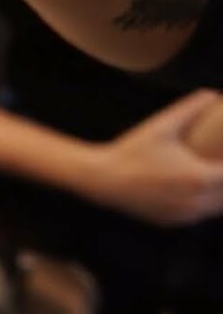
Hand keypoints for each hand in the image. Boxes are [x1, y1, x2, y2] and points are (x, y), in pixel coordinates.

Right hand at [82, 90, 222, 225]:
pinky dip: (204, 205)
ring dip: (219, 195)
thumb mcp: (161, 125)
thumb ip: (191, 108)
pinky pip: (199, 216)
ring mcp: (184, 215)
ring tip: (213, 178)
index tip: (222, 153)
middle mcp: (196, 201)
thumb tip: (213, 92)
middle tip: (218, 163)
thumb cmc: (132, 150)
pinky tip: (198, 192)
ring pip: (218, 209)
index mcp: (200, 178)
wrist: (102, 179)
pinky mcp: (172, 221)